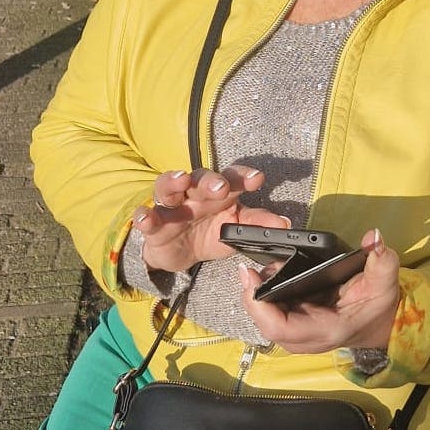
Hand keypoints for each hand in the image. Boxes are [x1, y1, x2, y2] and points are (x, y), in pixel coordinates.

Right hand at [132, 166, 288, 275]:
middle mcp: (195, 193)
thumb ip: (258, 224)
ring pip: (169, 187)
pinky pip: (146, 216)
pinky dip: (144, 216)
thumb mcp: (235, 229)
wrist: (180, 252)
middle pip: (201, 178)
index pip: (233, 178)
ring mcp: (171, 206)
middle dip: (211, 180)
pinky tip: (146, 218)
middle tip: (221, 187)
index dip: (244, 176)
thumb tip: (284, 224)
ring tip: (180, 180)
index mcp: (219, 193)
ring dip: (174, 181)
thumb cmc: (211, 232)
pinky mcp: (154, 224)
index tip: (257, 179)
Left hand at [238, 229, 400, 353]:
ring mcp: (298, 335)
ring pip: (263, 319)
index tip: (251, 278)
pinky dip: (264, 296)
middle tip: (251, 270)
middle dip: (253, 296)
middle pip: (264, 323)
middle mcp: (306, 338)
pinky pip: (270, 314)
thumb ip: (381, 260)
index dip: (258, 306)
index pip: (279, 328)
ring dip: (257, 296)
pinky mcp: (294, 325)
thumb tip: (374, 237)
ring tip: (263, 271)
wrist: (377, 322)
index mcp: (325, 329)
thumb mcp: (383, 281)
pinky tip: (267, 277)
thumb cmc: (377, 305)